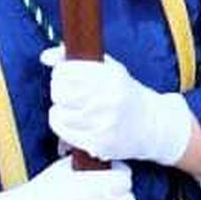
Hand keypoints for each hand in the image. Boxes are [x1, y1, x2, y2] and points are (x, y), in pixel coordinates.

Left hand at [43, 49, 192, 167]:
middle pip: (59, 91)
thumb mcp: (110, 69)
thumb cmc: (127, 95)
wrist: (155, 126)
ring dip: (60, 111)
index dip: (60, 73)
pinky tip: (73, 123)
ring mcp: (104, 123)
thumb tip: (45, 57)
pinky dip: (62, 127)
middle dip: (59, 91)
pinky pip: (64, 132)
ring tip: (72, 110)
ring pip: (58, 113)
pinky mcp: (99, 143)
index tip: (65, 76)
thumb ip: (78, 59)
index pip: (65, 70)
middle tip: (68, 94)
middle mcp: (109, 99)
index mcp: (112, 77)